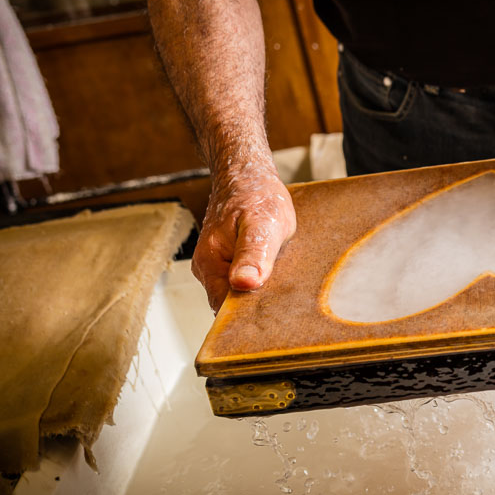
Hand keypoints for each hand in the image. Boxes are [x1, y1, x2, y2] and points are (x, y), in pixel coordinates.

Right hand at [192, 162, 296, 311]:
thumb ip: (253, 253)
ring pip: (240, 296)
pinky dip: (262, 285)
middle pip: (231, 306)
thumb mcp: (261, 222)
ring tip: (285, 293)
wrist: (248, 176)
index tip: (273, 318)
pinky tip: (279, 280)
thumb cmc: (256, 195)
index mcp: (210, 263)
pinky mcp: (232, 264)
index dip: (248, 317)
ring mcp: (219, 268)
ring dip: (260, 296)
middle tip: (286, 307)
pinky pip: (245, 284)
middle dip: (256, 310)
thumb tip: (244, 283)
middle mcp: (209, 270)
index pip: (224, 308)